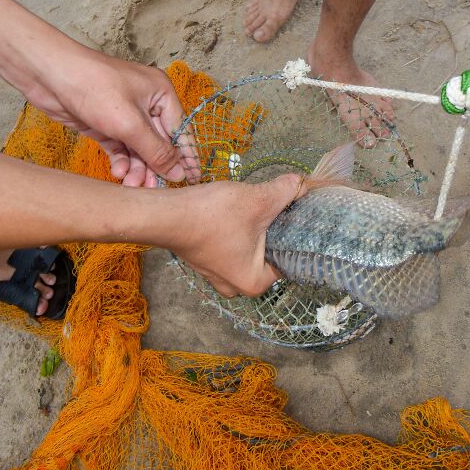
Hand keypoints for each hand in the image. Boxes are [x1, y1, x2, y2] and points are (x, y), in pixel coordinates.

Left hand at [22, 47, 200, 186]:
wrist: (47, 74)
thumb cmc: (93, 87)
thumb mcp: (130, 124)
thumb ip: (156, 151)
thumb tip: (180, 172)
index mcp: (161, 94)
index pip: (180, 131)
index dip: (186, 157)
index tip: (192, 181)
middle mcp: (147, 104)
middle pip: (159, 144)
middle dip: (154, 167)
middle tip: (151, 190)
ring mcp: (125, 115)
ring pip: (139, 149)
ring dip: (136, 168)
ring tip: (129, 184)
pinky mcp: (105, 125)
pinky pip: (120, 148)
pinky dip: (121, 161)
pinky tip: (117, 173)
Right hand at [170, 174, 303, 296]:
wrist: (167, 214)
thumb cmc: (211, 216)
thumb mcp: (258, 199)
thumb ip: (286, 192)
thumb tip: (302, 183)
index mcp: (255, 282)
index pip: (289, 259)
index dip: (294, 233)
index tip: (295, 213)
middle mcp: (236, 286)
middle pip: (269, 255)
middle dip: (272, 231)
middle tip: (274, 208)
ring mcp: (218, 276)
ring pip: (249, 251)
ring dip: (253, 230)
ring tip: (253, 209)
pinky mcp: (206, 261)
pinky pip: (231, 248)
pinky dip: (235, 232)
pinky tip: (234, 214)